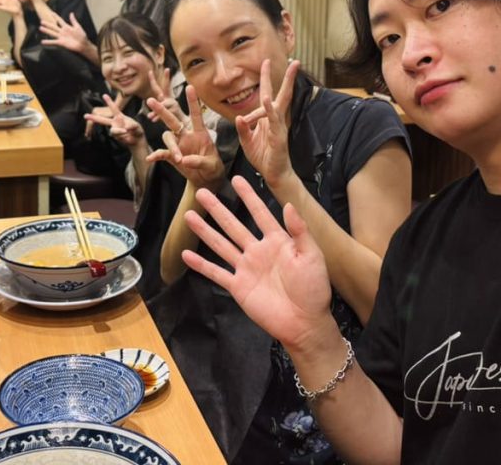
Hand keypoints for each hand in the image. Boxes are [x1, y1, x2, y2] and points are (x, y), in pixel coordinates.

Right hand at [40, 12, 88, 53]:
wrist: (83, 44)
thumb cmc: (82, 36)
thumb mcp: (78, 27)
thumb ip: (73, 20)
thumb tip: (71, 13)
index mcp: (66, 27)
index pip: (59, 20)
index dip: (55, 16)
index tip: (51, 12)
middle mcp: (62, 31)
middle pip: (53, 26)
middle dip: (48, 24)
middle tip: (41, 21)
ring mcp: (61, 37)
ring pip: (52, 33)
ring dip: (46, 31)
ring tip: (40, 28)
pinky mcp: (61, 43)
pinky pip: (53, 42)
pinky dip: (48, 42)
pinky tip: (42, 42)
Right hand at [84, 93, 144, 147]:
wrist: (136, 139)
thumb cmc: (136, 130)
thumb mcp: (136, 126)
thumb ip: (131, 126)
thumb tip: (125, 128)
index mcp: (119, 116)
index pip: (114, 108)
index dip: (109, 102)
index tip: (104, 95)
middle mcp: (114, 122)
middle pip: (102, 120)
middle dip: (93, 118)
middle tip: (85, 116)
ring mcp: (114, 129)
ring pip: (113, 130)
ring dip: (119, 131)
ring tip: (126, 131)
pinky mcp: (115, 136)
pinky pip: (117, 136)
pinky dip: (123, 136)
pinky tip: (127, 137)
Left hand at [146, 66, 183, 123]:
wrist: (184, 130)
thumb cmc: (174, 123)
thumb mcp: (164, 117)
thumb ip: (156, 115)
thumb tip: (149, 117)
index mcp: (168, 99)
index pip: (164, 87)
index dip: (161, 78)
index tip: (160, 69)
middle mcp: (170, 99)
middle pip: (164, 87)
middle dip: (162, 78)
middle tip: (160, 70)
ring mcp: (173, 103)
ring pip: (163, 103)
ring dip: (155, 110)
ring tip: (150, 117)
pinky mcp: (175, 109)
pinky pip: (165, 110)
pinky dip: (157, 116)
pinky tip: (153, 119)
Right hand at [147, 85, 225, 190]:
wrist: (206, 178)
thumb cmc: (212, 167)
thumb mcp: (211, 164)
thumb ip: (199, 161)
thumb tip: (184, 159)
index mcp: (200, 132)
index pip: (196, 114)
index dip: (193, 101)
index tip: (190, 87)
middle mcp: (187, 135)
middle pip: (173, 120)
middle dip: (162, 110)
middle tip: (151, 100)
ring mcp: (178, 145)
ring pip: (168, 137)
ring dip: (171, 146)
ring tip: (179, 158)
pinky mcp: (172, 156)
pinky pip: (162, 153)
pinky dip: (156, 155)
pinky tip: (150, 159)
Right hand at [182, 176, 334, 347]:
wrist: (305, 323)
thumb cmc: (314, 289)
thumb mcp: (312, 256)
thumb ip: (299, 231)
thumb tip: (288, 205)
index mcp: (277, 240)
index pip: (259, 212)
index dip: (248, 196)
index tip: (236, 178)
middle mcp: (257, 250)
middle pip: (233, 225)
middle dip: (218, 209)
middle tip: (202, 193)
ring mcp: (246, 268)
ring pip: (221, 245)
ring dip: (205, 231)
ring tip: (189, 216)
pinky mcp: (238, 287)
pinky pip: (216, 273)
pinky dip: (201, 264)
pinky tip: (186, 254)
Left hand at [235, 59, 298, 186]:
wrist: (272, 174)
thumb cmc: (262, 157)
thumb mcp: (247, 141)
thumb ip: (243, 129)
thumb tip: (240, 117)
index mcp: (267, 118)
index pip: (268, 94)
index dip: (266, 79)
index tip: (266, 62)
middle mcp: (276, 120)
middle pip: (282, 94)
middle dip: (288, 78)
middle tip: (295, 61)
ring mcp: (279, 127)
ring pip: (282, 104)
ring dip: (287, 87)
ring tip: (291, 71)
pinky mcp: (278, 137)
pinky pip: (274, 122)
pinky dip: (270, 111)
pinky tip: (268, 101)